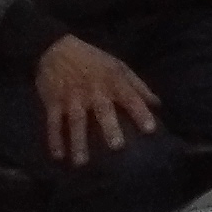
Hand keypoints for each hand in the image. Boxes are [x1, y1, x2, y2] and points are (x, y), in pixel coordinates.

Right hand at [34, 35, 161, 165]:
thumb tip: (158, 104)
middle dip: (109, 128)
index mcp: (113, 81)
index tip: (150, 129)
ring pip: (75, 121)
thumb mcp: (119, 67)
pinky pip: (53, 123)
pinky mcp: (53, 102)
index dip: (140, 112)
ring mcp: (71, 98)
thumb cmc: (94, 60)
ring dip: (78, 142)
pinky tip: (58, 156)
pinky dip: (54, 139)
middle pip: (102, 111)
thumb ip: (138, 86)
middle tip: (116, 147)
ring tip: (81, 162)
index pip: (130, 98)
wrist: (56, 49)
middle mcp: (93, 91)